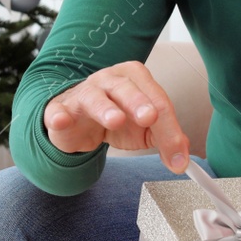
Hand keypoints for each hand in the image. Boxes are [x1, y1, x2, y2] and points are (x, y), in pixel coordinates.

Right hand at [44, 61, 190, 172]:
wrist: (79, 123)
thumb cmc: (115, 118)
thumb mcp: (145, 130)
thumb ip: (166, 140)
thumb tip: (181, 160)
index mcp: (136, 79)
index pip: (157, 100)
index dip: (168, 128)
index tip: (175, 154)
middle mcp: (109, 80)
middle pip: (127, 88)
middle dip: (139, 102)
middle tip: (149, 117)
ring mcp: (83, 93)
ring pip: (94, 96)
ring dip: (105, 108)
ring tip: (115, 120)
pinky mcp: (61, 109)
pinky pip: (58, 110)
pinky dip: (60, 115)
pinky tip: (62, 120)